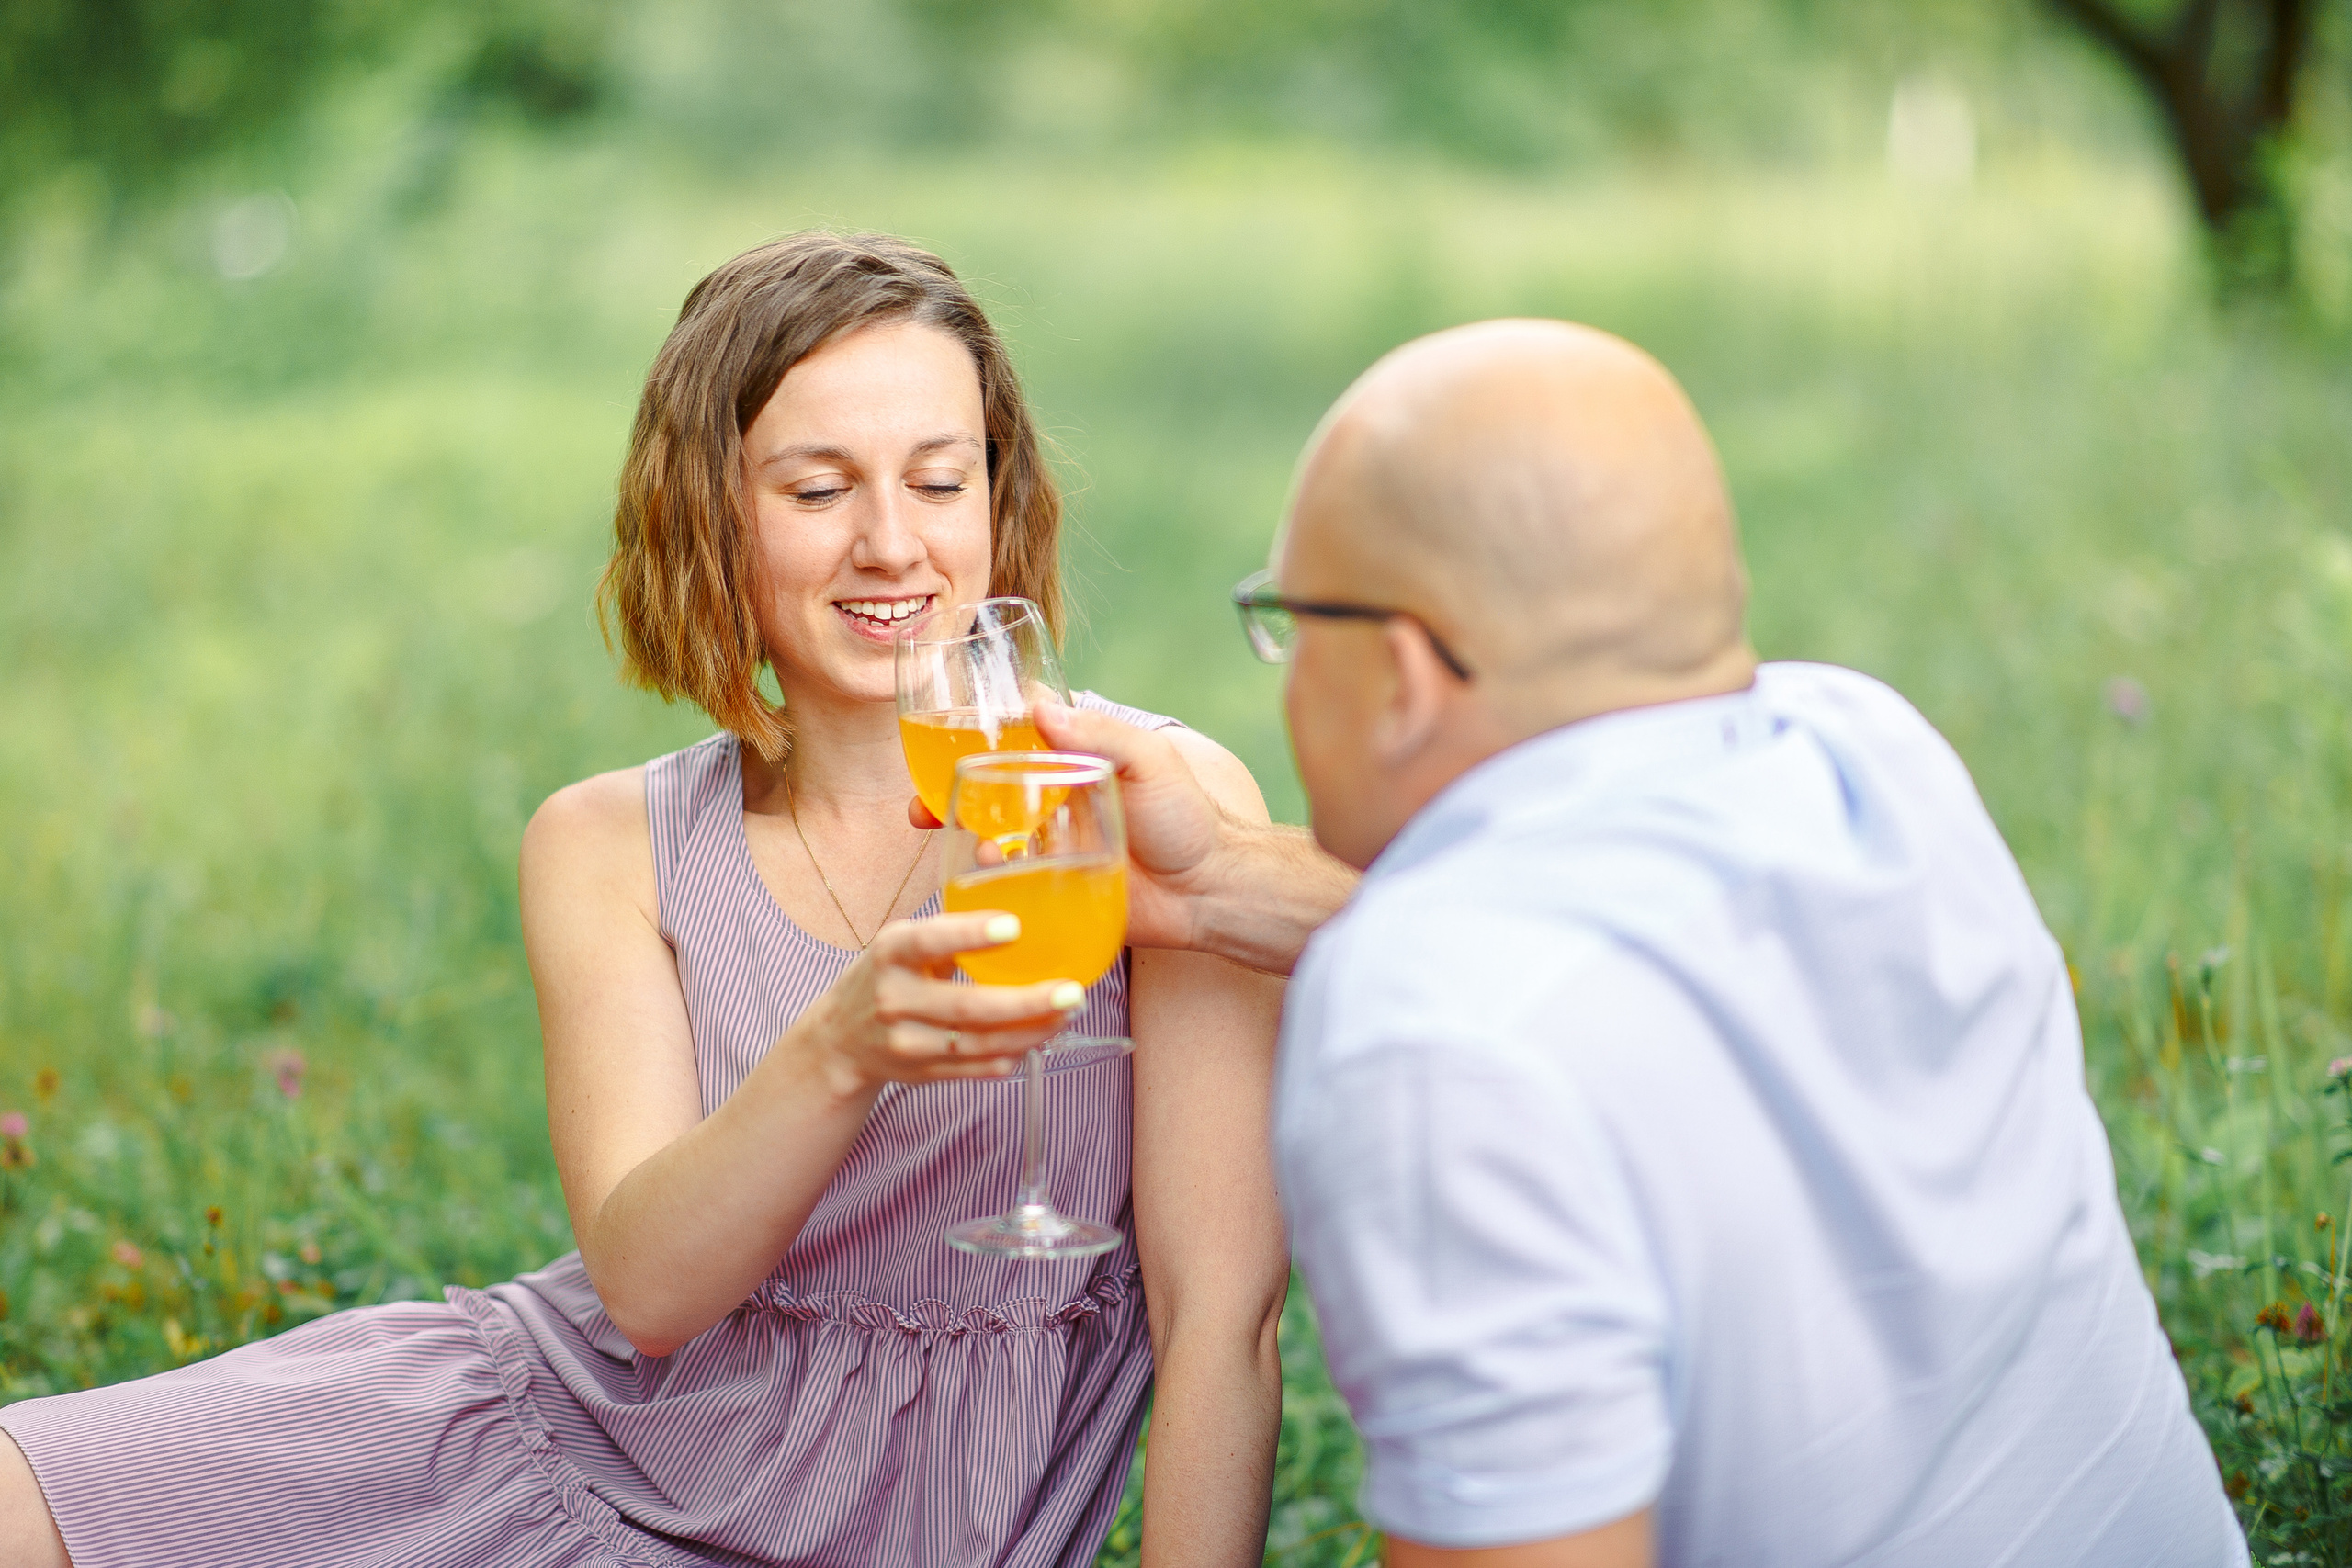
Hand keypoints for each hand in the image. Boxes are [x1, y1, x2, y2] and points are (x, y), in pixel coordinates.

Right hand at [791, 912, 1085, 1096]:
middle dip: (1026, 1002)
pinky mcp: (923, 1073)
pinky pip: (977, 1069)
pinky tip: (1041, 1035)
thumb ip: (953, 917)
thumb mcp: (905, 939)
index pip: (929, 941)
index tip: (1013, 926)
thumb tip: (1002, 858)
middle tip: (1073, 991)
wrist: (842, 1039)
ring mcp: (908, 1042)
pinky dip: (1013, 1055)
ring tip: (1068, 1012)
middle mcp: (895, 999)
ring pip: (980, 1044)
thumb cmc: (888, 974)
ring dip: (1032, 1031)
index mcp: (891, 952)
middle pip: (967, 1007)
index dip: (970, 934)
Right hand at [908, 698, 1230, 950]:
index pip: (1008, 749)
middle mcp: (1051, 808)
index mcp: (1069, 768)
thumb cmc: (1188, 819)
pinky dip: (985, 887)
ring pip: (985, 843)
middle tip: (919, 810)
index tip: (934, 749)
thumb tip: (1037, 705)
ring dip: (961, 844)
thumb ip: (1100, 735)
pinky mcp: (1052, 896)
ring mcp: (1048, 853)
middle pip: (981, 797)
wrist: (1211, 892)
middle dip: (942, 800)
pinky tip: (986, 886)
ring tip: (970, 850)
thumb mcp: (1150, 764)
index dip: (966, 747)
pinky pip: (1006, 891)